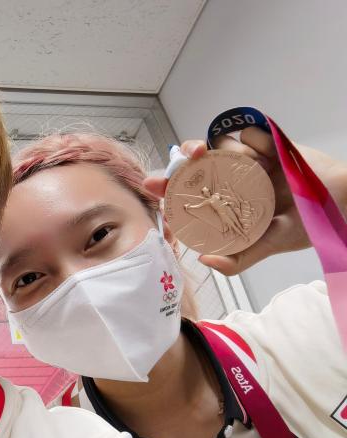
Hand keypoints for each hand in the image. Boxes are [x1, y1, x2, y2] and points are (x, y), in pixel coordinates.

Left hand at [144, 127, 346, 274]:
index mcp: (227, 202)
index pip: (189, 192)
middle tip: (184, 158)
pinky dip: (248, 136)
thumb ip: (238, 258)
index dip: (169, 186)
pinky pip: (252, 132)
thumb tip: (205, 261)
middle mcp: (234, 179)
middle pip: (198, 163)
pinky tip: (255, 147)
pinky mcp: (271, 144)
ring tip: (216, 156)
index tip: (154, 184)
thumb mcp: (268, 244)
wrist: (344, 203)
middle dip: (184, 158)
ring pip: (221, 145)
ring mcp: (251, 160)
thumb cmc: (306, 225)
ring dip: (216, 147)